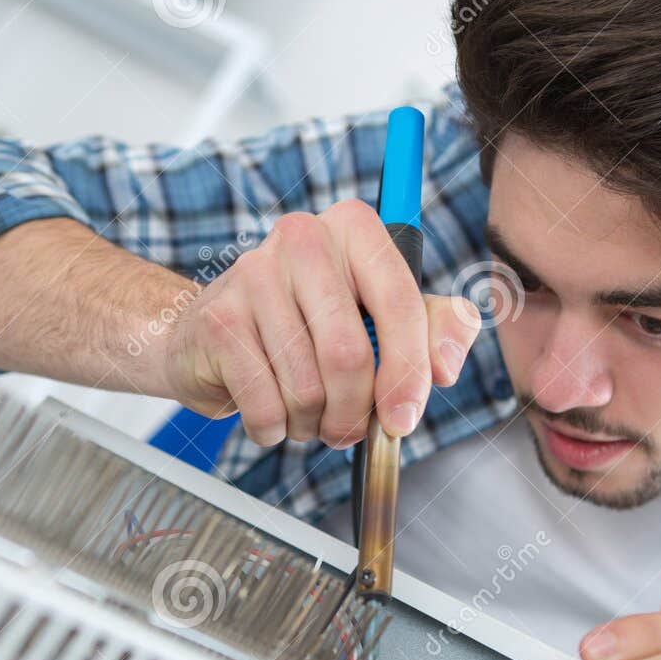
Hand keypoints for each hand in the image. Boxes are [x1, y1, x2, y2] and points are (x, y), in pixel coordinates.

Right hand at [162, 201, 479, 445]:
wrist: (214, 334)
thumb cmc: (311, 325)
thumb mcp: (384, 316)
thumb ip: (435, 329)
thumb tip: (446, 368)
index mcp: (355, 228)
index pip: (399, 303)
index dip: (409, 372)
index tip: (404, 420)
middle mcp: (303, 237)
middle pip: (349, 355)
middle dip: (355, 413)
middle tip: (349, 431)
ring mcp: (254, 274)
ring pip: (306, 388)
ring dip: (313, 424)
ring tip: (306, 414)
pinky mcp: (220, 319)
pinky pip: (265, 405)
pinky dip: (274, 429)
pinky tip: (271, 414)